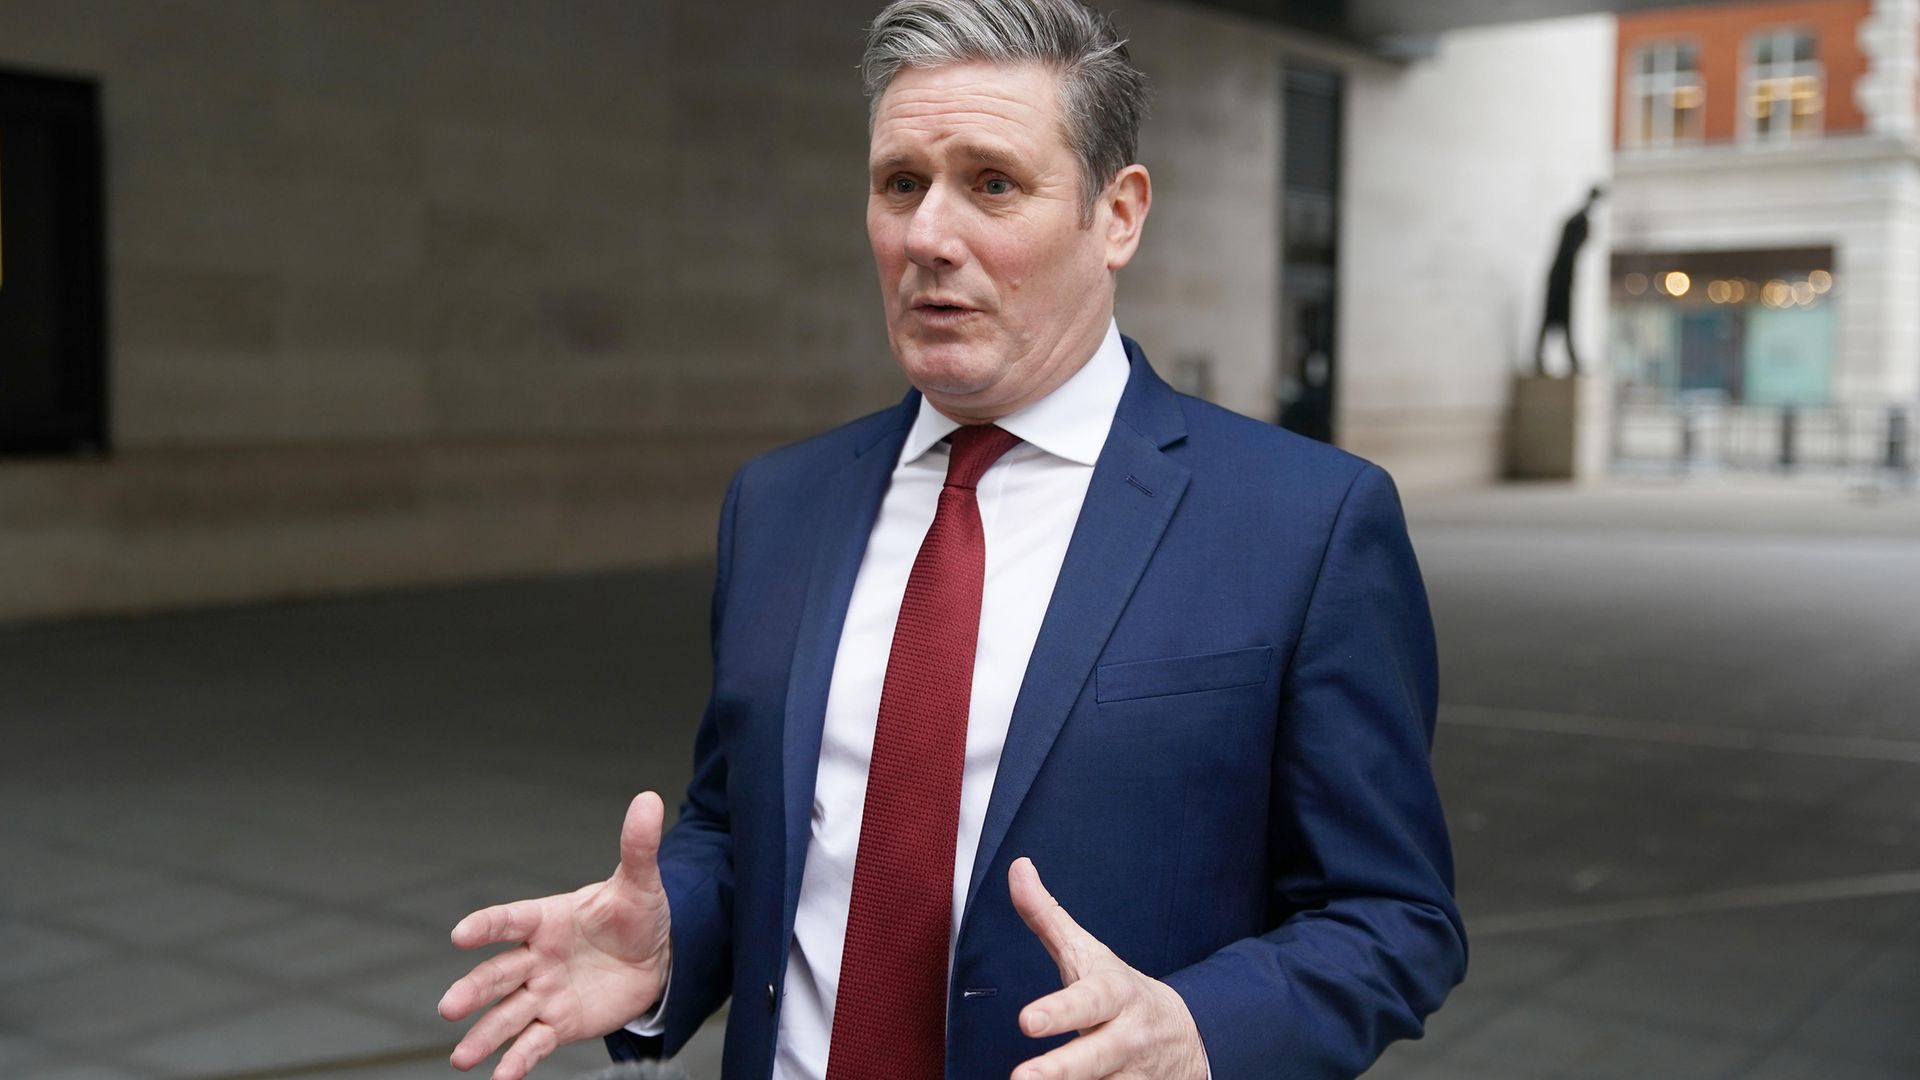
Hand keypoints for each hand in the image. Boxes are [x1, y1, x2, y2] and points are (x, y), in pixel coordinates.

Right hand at [439, 792, 673, 1079]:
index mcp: (547, 919)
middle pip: (498, 974)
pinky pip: (532, 1044)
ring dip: (484, 1035)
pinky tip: (500, 1079)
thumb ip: (638, 846)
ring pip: (507, 1014)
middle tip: (449, 1006)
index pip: (511, 920)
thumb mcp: (640, 883)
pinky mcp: (558, 1024)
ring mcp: (544, 993)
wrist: (655, 958)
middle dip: (473, 990)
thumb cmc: (637, 916)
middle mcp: (536, 958)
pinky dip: (516, 1063)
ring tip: (462, 1057)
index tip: (461, 934)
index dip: (487, 926)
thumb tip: (649, 798)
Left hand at [1009, 857, 1208, 1079]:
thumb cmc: (1118, 991)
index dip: (1059, 1012)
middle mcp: (1125, 1038)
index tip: (1027, 1021)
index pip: (1087, 1002)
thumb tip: (1017, 868)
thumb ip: (1047, 916)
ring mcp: (1129, 1075)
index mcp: (1113, 995)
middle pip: (1093, 1056)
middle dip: (1059, 1071)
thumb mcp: (1087, 952)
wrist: (1183, 1036)